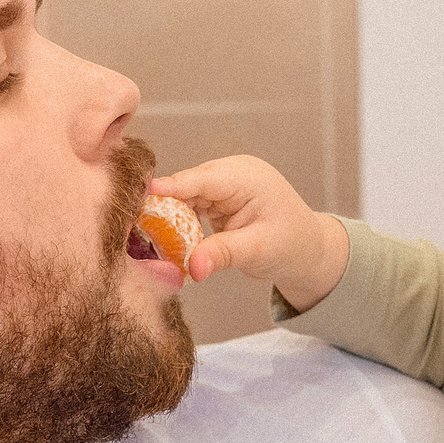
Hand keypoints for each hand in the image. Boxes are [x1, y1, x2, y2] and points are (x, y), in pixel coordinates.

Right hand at [148, 156, 349, 311]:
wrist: (309, 250)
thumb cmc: (291, 245)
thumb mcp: (257, 251)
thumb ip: (222, 255)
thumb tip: (192, 268)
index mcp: (246, 177)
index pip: (201, 179)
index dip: (170, 187)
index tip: (140, 195)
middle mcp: (232, 174)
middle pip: (187, 186)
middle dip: (162, 205)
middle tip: (135, 227)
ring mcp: (224, 184)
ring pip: (184, 196)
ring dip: (168, 216)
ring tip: (146, 235)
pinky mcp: (218, 197)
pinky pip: (190, 206)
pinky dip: (178, 221)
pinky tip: (165, 238)